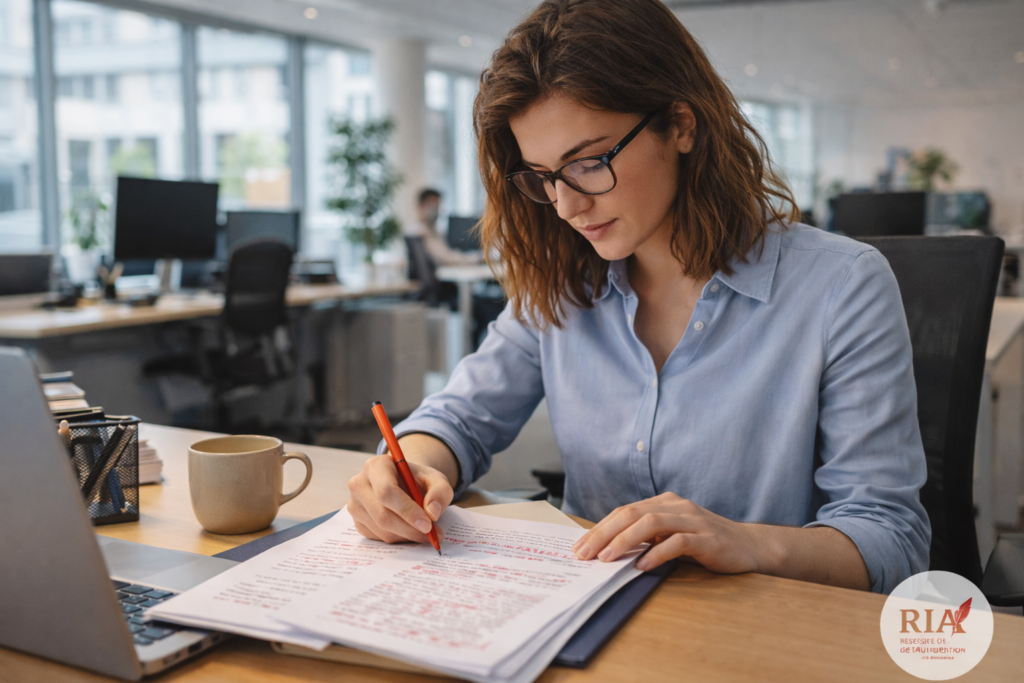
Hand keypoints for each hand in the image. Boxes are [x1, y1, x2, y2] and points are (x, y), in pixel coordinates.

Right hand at [347, 453, 453, 543]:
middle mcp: (359, 484)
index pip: (386, 492)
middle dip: (410, 529)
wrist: (403, 484)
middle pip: (382, 515)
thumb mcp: (435, 478)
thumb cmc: (417, 480)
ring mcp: (355, 505)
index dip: (407, 510)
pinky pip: (378, 538)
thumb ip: (440, 491)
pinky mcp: (358, 522)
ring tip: (425, 531)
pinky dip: (399, 539)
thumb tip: (432, 512)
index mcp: (376, 466)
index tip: (428, 524)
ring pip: (382, 530)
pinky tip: (410, 530)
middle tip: (432, 534)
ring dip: (407, 536)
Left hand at [571, 492, 762, 573]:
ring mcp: (693, 520)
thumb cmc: (705, 543)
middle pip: (632, 514)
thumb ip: (646, 539)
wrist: (749, 546)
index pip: (624, 511)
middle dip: (604, 534)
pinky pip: (678, 542)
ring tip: (607, 559)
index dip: (600, 528)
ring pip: (651, 523)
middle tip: (584, 554)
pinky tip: (642, 566)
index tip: (579, 547)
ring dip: (625, 541)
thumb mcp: (671, 537)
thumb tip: (608, 551)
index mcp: (664, 503)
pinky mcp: (708, 538)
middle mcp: (676, 506)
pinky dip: (657, 553)